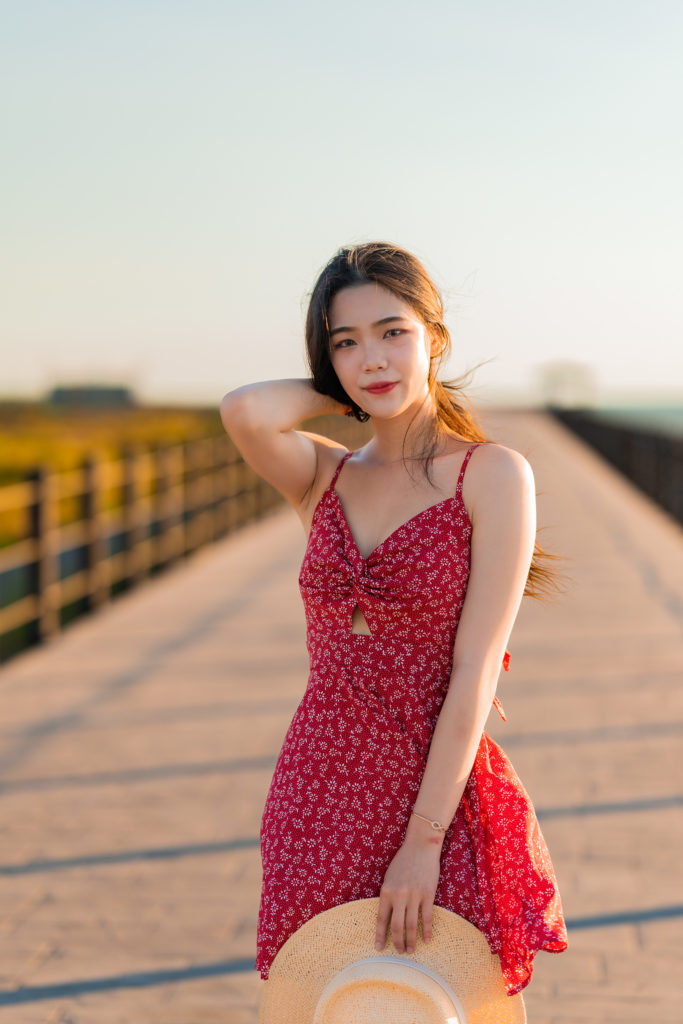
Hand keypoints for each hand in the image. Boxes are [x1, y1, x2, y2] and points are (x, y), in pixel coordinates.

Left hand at [374, 836, 441, 953]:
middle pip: (397, 926)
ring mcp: (414, 895)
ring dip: (411, 941)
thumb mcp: (389, 877)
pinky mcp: (428, 894)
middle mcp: (399, 895)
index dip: (380, 935)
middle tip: (399, 952)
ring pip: (411, 925)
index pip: (381, 918)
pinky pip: (427, 917)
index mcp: (386, 891)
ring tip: (410, 951)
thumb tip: (387, 916)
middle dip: (397, 942)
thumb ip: (388, 895)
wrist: (420, 846)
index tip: (379, 948)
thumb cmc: (403, 861)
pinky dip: (427, 931)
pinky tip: (427, 940)